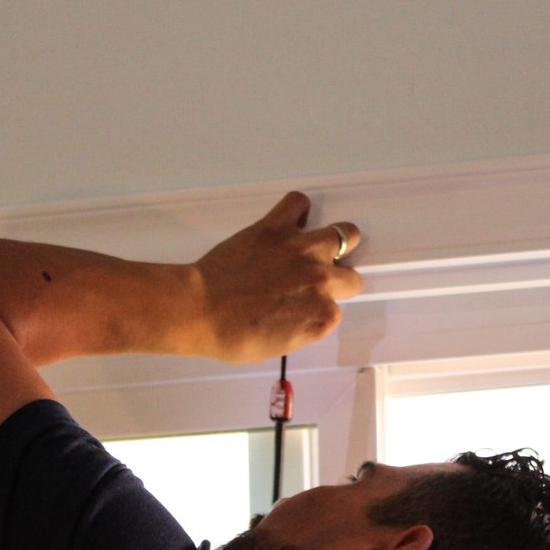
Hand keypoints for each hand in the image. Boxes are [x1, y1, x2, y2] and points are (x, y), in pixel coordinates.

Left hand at [192, 192, 363, 362]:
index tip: (304, 307)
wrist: (198, 310)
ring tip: (318, 245)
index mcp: (322, 315)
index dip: (319, 308)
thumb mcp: (277, 346)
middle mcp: (321, 280)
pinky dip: (297, 210)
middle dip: (337, 278)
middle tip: (315, 280)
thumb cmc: (230, 336)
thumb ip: (302, 326)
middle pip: (351, 275)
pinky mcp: (276, 227)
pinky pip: (298, 203)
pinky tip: (289, 221)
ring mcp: (302, 250)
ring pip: (343, 233)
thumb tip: (304, 312)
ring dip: (335, 240)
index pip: (335, 309)